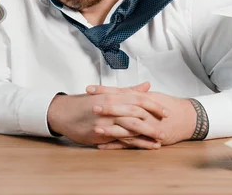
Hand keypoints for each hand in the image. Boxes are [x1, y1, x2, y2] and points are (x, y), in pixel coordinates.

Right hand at [47, 82, 167, 148]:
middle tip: (167, 124)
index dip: (154, 105)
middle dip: (154, 119)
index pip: (139, 99)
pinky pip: (122, 139)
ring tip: (161, 138)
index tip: (166, 111)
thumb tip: (146, 86)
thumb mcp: (107, 94)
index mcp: (115, 96)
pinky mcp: (102, 133)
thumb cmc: (86, 103)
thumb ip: (129, 91)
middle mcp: (112, 107)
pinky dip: (136, 142)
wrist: (64, 112)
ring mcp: (107, 120)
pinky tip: (146, 146)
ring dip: (148, 132)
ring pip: (132, 126)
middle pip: (138, 112)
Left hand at [86, 84, 195, 148]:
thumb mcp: (150, 96)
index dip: (105, 90)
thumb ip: (133, 93)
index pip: (120, 92)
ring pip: (126, 128)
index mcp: (142, 99)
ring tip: (95, 128)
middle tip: (91, 106)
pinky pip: (129, 143)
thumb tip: (115, 90)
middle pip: (124, 109)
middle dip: (107, 108)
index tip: (89, 88)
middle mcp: (143, 112)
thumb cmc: (168, 106)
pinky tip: (101, 145)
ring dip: (110, 129)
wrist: (187, 119)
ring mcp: (145, 127)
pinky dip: (115, 145)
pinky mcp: (146, 140)